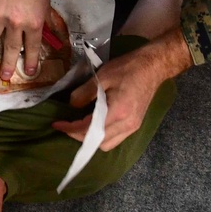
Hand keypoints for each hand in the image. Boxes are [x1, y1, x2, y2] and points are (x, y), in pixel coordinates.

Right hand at [0, 0, 51, 81]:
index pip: (32, 47)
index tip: (29, 72)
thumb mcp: (45, 1)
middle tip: (6, 76)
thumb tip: (47, 33)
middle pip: (10, 48)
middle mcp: (15, 22)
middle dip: (8, 64)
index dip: (31, 61)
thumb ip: (43, 19)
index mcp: (33, 22)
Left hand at [53, 27, 191, 150]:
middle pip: (98, 142)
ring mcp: (133, 127)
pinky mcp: (135, 125)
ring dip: (91, 139)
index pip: (88, 130)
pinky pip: (115, 138)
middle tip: (66, 125)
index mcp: (117, 113)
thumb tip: (72, 106)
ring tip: (78, 125)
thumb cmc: (128, 69)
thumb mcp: (102, 77)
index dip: (69, 129)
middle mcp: (126, 125)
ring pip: (107, 144)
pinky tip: (94, 124)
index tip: (56, 124)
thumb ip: (85, 93)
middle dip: (79, 136)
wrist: (153, 67)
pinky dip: (102, 136)